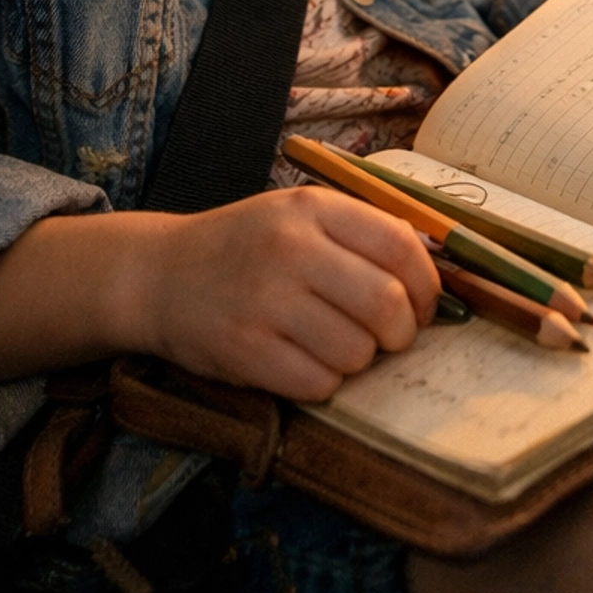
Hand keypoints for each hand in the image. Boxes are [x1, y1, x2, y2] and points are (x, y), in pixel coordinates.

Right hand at [136, 186, 440, 400]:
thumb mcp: (298, 216)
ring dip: (357, 361)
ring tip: (331, 345)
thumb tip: (434, 279)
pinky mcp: (245, 350)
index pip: (402, 246)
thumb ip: (360, 235)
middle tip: (386, 339)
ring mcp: (266, 300)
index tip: (423, 307)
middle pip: (386, 305)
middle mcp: (291, 249)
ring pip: (356, 352)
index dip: (427, 286)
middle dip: (399, 333)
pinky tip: (301, 363)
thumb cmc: (244, 247)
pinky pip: (318, 384)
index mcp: (313, 208)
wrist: (158, 275)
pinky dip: (322, 384)